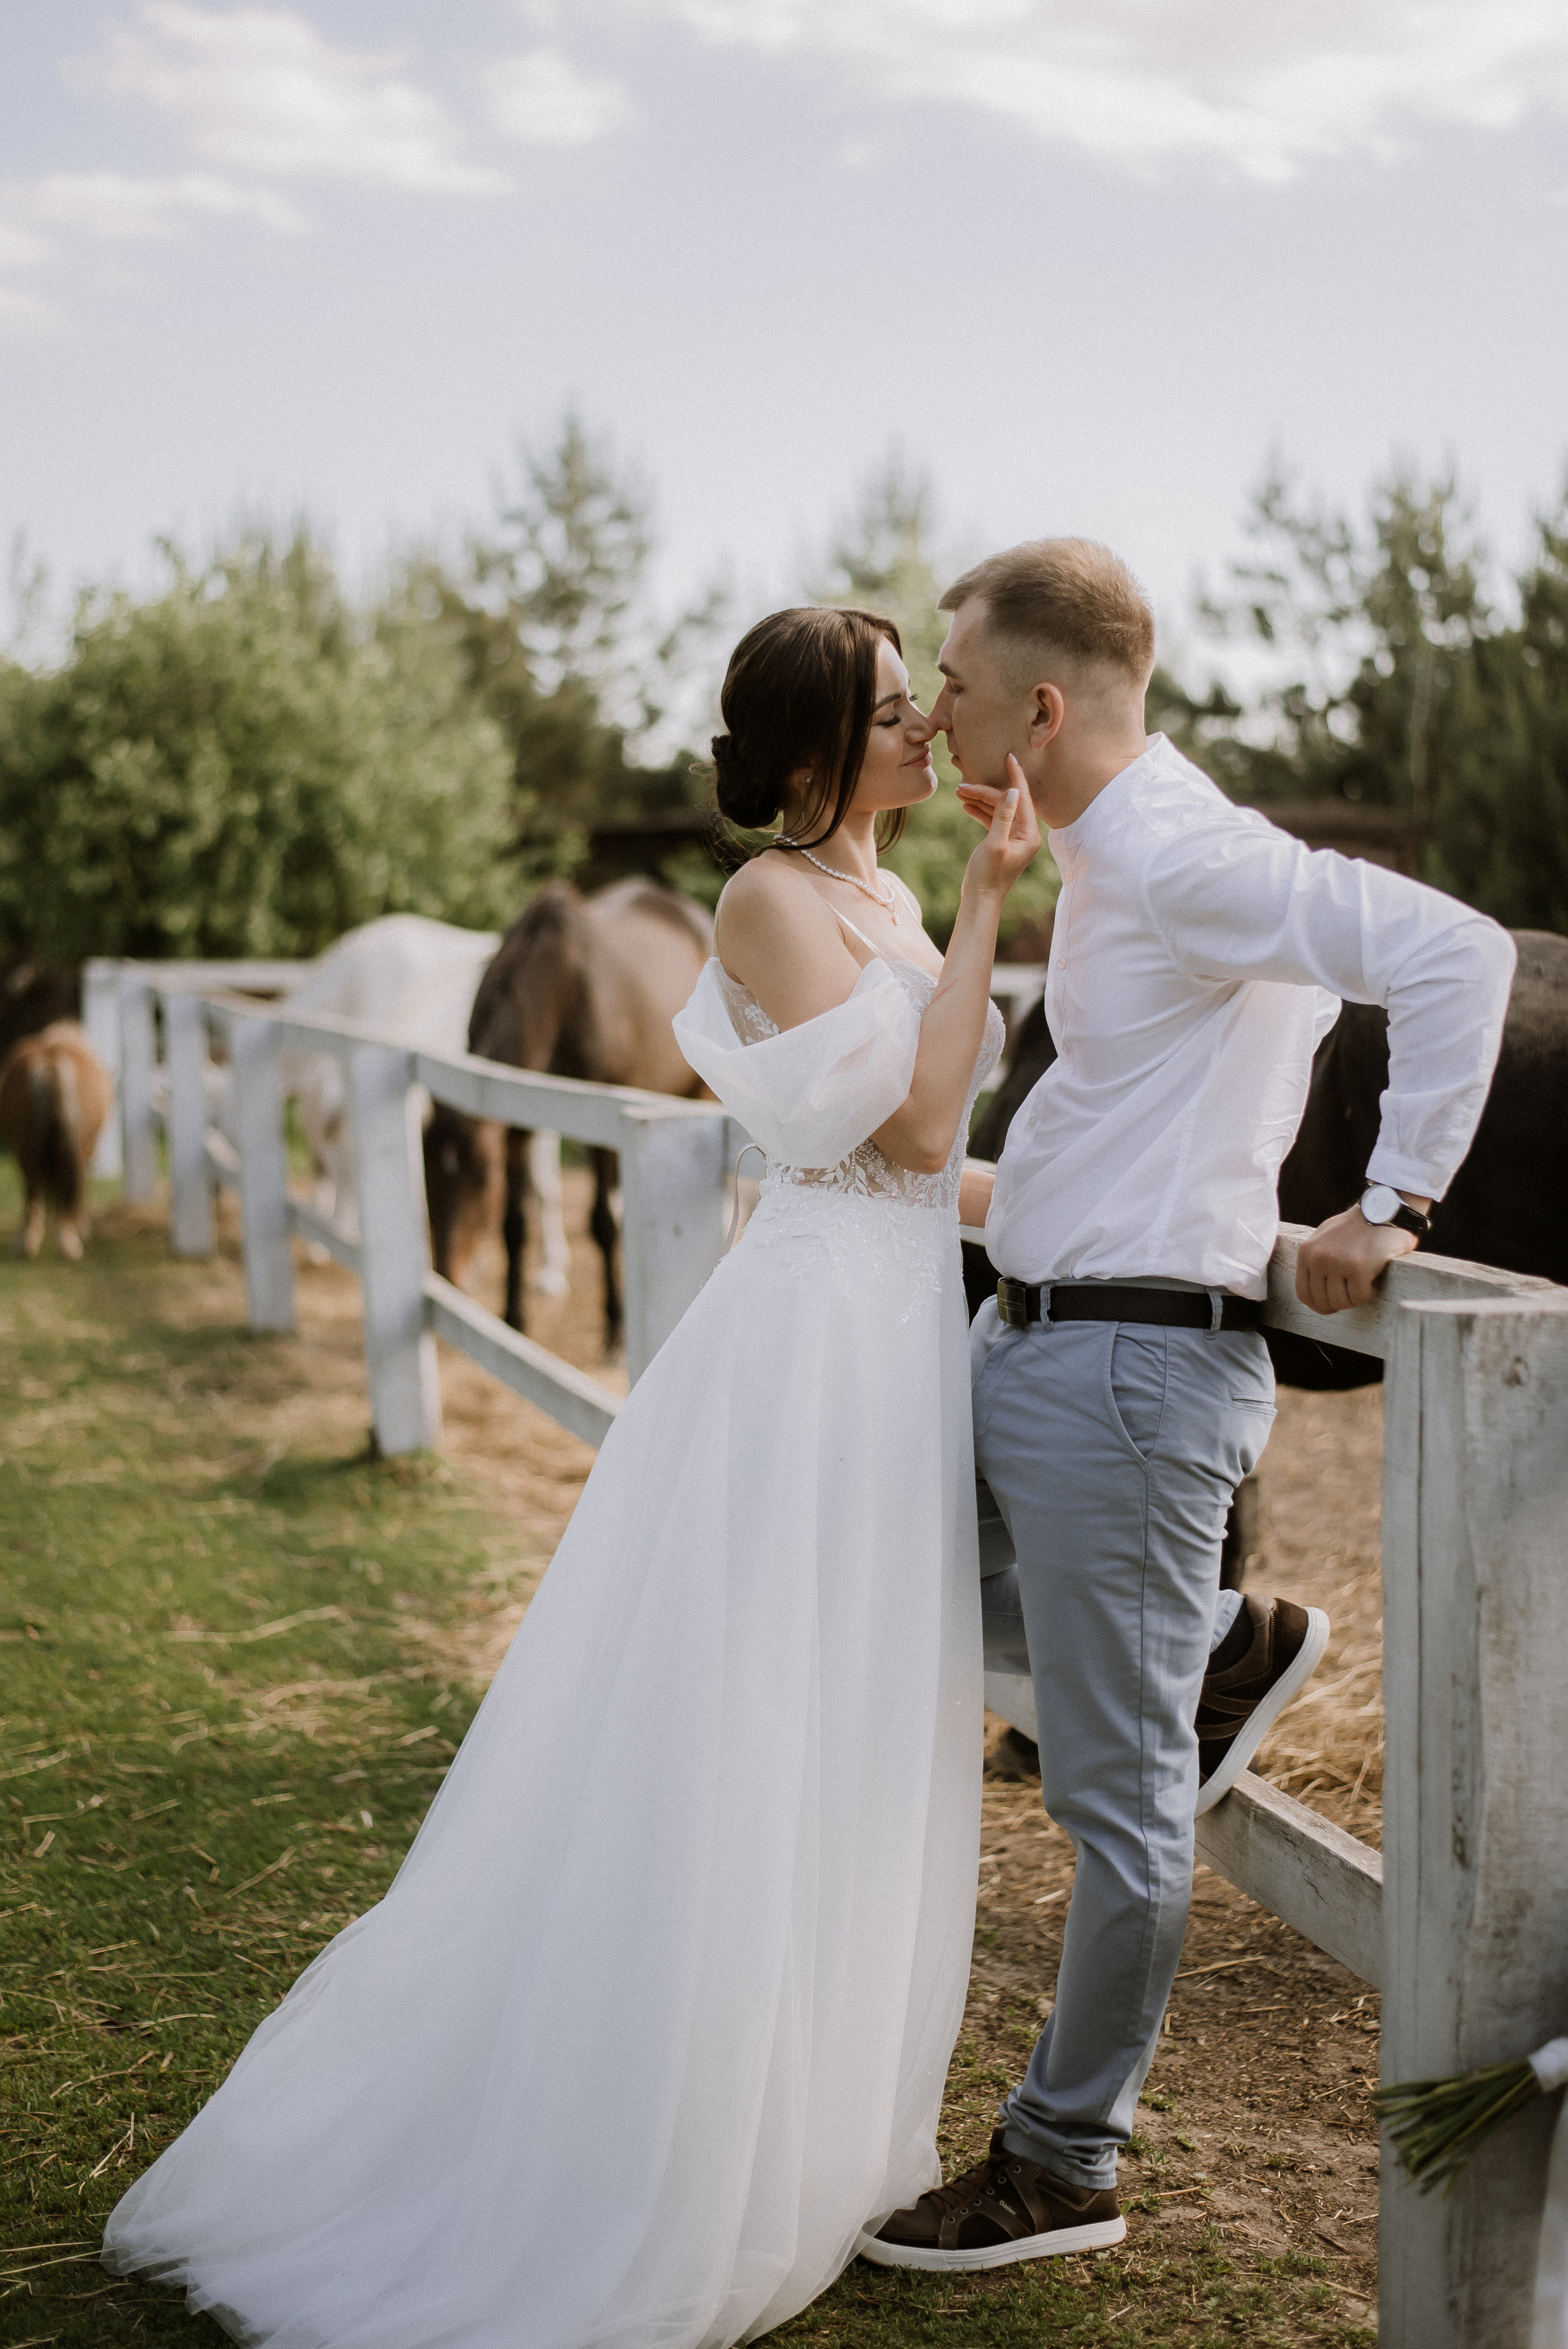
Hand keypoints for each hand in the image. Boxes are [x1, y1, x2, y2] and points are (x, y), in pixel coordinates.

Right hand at [961, 756, 1039, 901]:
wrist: (980, 900)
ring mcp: (1013, 837)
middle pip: (1007, 802)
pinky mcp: (1001, 842)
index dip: (1015, 776)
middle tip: (964, 784)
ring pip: (998, 810)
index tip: (1010, 757)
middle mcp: (1025, 834)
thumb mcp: (995, 844)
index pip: (1023, 798)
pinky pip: (992, 820)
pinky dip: (980, 811)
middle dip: (986, 792)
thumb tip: (1012, 791)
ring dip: (980, 800)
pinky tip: (966, 804)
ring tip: (960, 792)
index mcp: (1030, 834)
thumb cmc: (988, 876)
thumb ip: (1003, 817)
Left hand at [1295, 1203, 1418, 1313]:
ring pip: (1342, 1302)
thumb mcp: (1326, 1238)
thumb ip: (1317, 1259)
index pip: (1304, 1293)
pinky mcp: (1358, 1267)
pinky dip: (1371, 1292)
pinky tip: (1375, 1278)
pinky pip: (1361, 1297)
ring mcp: (1336, 1262)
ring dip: (1356, 1297)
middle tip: (1355, 1292)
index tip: (1332, 1306)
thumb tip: (1314, 1290)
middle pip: (1323, 1301)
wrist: (1383, 1208)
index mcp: (1307, 1252)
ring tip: (1366, 1281)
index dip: (1318, 1305)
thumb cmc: (1357, 1225)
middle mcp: (1318, 1258)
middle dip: (1341, 1302)